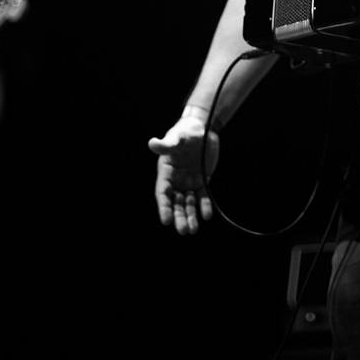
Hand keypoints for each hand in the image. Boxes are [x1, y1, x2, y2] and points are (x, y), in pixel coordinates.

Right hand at [148, 116, 219, 234]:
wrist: (201, 129)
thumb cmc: (185, 132)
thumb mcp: (177, 137)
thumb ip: (167, 144)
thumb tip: (152, 143)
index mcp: (166, 173)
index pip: (163, 194)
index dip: (164, 208)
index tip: (166, 221)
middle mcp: (176, 180)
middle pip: (175, 203)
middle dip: (178, 217)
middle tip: (183, 231)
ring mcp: (188, 182)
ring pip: (188, 204)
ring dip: (190, 216)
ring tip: (193, 230)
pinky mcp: (202, 181)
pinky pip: (202, 197)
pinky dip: (204, 206)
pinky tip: (207, 215)